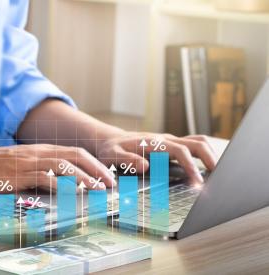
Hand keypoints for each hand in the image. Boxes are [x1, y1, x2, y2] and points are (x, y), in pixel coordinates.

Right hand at [0, 144, 115, 192]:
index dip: (95, 163)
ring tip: (99, 189)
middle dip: (97, 168)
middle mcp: (38, 152)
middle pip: (75, 155)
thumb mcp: (21, 165)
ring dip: (85, 177)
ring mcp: (28, 162)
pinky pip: (44, 177)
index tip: (108, 176)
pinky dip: (60, 184)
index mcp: (40, 150)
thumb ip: (40, 171)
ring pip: (64, 165)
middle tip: (111, 182)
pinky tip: (71, 192)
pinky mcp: (18, 173)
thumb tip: (61, 184)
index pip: (75, 152)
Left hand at [96, 132, 216, 183]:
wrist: (110, 140)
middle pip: (196, 143)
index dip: (190, 166)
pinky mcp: (172, 147)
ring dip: (210, 155)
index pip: (179, 151)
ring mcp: (170, 142)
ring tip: (219, 174)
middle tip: (220, 177)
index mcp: (153, 143)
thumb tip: (146, 166)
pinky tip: (209, 170)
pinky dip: (204, 156)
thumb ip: (127, 160)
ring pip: (198, 142)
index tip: (198, 181)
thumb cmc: (111, 150)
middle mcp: (165, 140)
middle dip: (210, 158)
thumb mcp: (112, 156)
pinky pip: (193, 147)